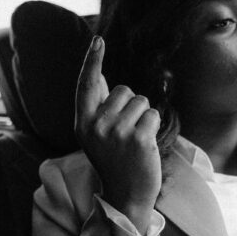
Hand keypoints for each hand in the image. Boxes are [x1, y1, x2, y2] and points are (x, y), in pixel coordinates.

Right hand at [75, 36, 161, 231]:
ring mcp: (116, 133)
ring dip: (144, 118)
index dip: (92, 61)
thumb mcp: (96, 134)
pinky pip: (153, 115)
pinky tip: (146, 146)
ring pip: (141, 102)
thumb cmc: (114, 160)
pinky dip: (154, 127)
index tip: (98, 40)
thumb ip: (97, 106)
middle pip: (124, 91)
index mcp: (82, 123)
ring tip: (135, 141)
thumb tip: (96, 74)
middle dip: (132, 106)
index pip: (86, 85)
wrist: (126, 195)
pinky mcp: (138, 139)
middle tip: (126, 134)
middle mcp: (96, 126)